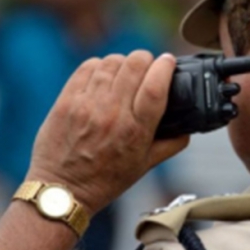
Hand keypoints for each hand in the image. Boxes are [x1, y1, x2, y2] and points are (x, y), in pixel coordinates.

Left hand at [25, 51, 188, 216]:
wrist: (61, 190)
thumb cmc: (104, 180)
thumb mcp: (144, 166)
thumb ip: (171, 145)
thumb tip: (188, 129)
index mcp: (135, 131)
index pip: (156, 86)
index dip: (165, 66)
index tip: (169, 61)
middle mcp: (112, 114)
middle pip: (135, 65)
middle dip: (146, 59)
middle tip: (147, 65)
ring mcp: (87, 105)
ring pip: (112, 62)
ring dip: (123, 62)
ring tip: (125, 71)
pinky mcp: (67, 100)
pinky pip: (88, 67)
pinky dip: (100, 66)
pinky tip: (104, 75)